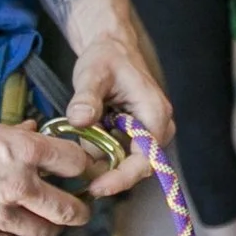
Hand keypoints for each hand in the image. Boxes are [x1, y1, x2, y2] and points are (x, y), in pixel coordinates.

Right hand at [0, 111, 111, 235]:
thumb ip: (14, 135)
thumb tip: (33, 131)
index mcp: (21, 149)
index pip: (74, 162)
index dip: (82, 168)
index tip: (81, 173)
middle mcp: (17, 183)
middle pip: (67, 206)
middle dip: (78, 210)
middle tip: (78, 210)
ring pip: (45, 231)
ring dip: (53, 231)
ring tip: (53, 229)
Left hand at [59, 27, 174, 185]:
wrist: (111, 48)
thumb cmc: (106, 58)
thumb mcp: (92, 74)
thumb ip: (86, 97)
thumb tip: (80, 120)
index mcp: (155, 114)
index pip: (146, 160)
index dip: (122, 178)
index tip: (97, 188)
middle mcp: (158, 127)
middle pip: (138, 167)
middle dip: (108, 172)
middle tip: (77, 171)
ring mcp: (149, 133)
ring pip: (126, 163)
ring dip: (101, 158)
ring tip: (80, 141)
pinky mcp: (137, 136)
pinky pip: (119, 154)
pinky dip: (100, 151)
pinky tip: (87, 137)